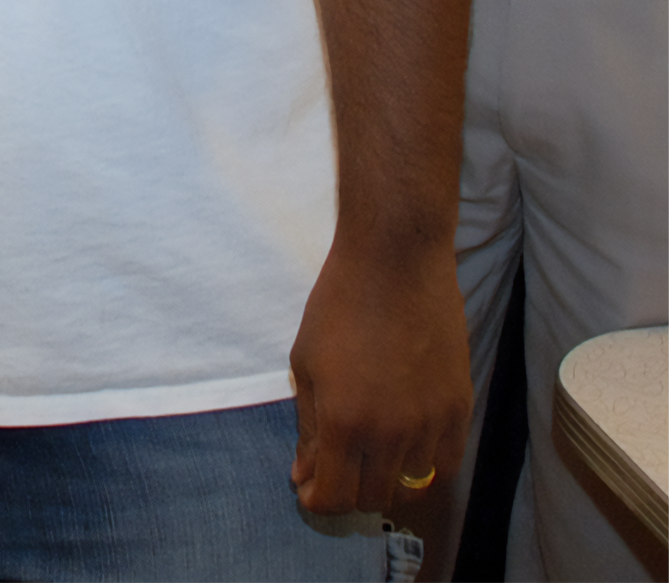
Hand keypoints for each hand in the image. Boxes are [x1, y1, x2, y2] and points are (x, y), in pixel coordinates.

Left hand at [289, 239, 469, 515]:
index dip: (318, 500)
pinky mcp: (460, 409)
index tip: (309, 489)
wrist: (395, 264)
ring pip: (411, 484)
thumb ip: (309, 427)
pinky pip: (445, 464)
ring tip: (369, 452)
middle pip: (373, 496)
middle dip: (348, 491)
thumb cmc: (339, 305)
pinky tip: (404, 446)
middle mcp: (391, 433)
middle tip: (335, 469)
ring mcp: (431, 424)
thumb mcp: (307, 363)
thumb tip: (305, 474)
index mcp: (345, 422)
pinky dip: (423, 466)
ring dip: (386, 478)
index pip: (335, 496)